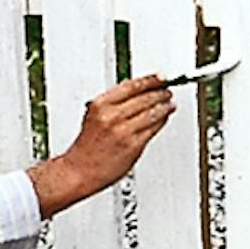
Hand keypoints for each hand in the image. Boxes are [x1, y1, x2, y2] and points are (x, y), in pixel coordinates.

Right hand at [27, 74, 174, 217]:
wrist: (79, 171)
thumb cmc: (87, 147)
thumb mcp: (95, 116)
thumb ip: (113, 103)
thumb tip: (135, 91)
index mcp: (100, 105)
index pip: (131, 86)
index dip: (150, 80)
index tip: (160, 77)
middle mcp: (111, 116)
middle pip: (145, 98)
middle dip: (160, 93)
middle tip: (168, 91)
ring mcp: (123, 131)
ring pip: (152, 112)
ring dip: (164, 106)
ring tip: (170, 103)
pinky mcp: (133, 145)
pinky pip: (153, 128)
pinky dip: (161, 121)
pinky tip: (164, 118)